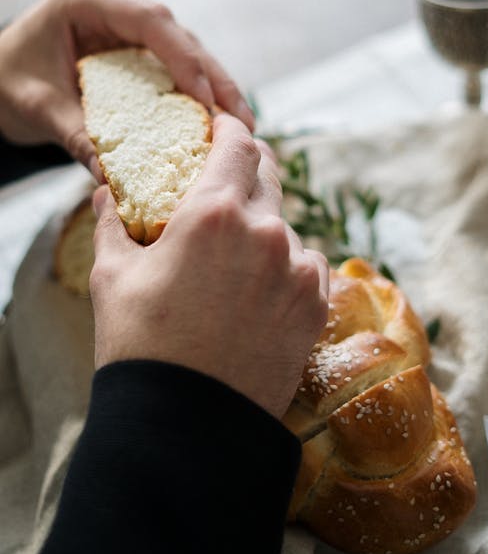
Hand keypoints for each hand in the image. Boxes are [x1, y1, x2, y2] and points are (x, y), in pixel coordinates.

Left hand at [0, 0, 253, 178]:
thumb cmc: (11, 79)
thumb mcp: (38, 108)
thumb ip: (74, 137)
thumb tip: (111, 180)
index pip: (150, 20)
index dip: (185, 57)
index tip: (208, 98)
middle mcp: (116, 3)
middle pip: (179, 36)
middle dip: (215, 78)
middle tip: (242, 121)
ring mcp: (130, 22)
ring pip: (186, 49)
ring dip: (215, 86)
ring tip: (242, 125)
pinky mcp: (138, 45)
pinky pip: (176, 64)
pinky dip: (197, 92)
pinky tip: (219, 120)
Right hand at [90, 114, 328, 418]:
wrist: (187, 424)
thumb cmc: (143, 347)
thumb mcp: (114, 277)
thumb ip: (112, 222)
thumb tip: (106, 193)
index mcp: (216, 212)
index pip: (238, 142)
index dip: (230, 129)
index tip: (222, 129)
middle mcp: (267, 232)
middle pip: (269, 175)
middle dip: (248, 172)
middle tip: (227, 188)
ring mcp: (298, 269)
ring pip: (287, 225)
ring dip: (265, 229)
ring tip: (235, 261)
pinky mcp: (316, 304)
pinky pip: (308, 264)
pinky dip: (287, 265)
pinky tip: (259, 290)